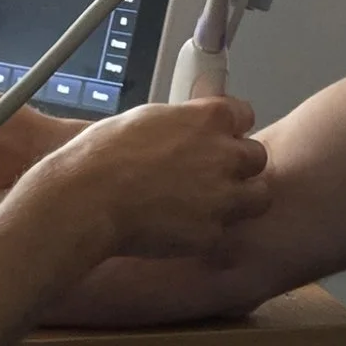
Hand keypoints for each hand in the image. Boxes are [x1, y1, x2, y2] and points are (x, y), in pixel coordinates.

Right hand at [19, 94, 270, 265]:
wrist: (87, 199)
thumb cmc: (102, 156)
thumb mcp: (146, 119)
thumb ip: (180, 123)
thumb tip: (186, 128)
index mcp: (209, 118)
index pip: (245, 114)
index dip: (230, 128)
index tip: (220, 137)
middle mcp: (225, 154)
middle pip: (256, 156)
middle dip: (240, 165)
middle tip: (215, 174)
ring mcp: (223, 196)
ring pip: (258, 196)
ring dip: (240, 199)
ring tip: (210, 205)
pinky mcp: (212, 232)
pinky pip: (224, 231)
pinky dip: (209, 231)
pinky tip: (184, 228)